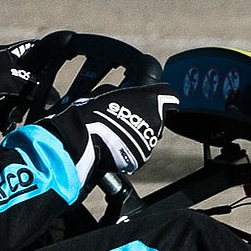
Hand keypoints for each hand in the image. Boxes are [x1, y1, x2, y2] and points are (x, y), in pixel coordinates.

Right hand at [47, 81, 176, 180]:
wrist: (82, 140)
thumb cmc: (91, 112)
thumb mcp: (106, 91)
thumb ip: (123, 92)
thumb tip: (121, 94)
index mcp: (150, 99)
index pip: (169, 95)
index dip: (160, 97)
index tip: (151, 101)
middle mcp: (156, 120)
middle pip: (157, 117)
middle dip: (143, 118)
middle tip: (123, 118)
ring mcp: (149, 141)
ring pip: (147, 135)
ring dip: (135, 134)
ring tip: (115, 134)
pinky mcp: (141, 158)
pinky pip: (138, 151)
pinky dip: (129, 149)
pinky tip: (114, 146)